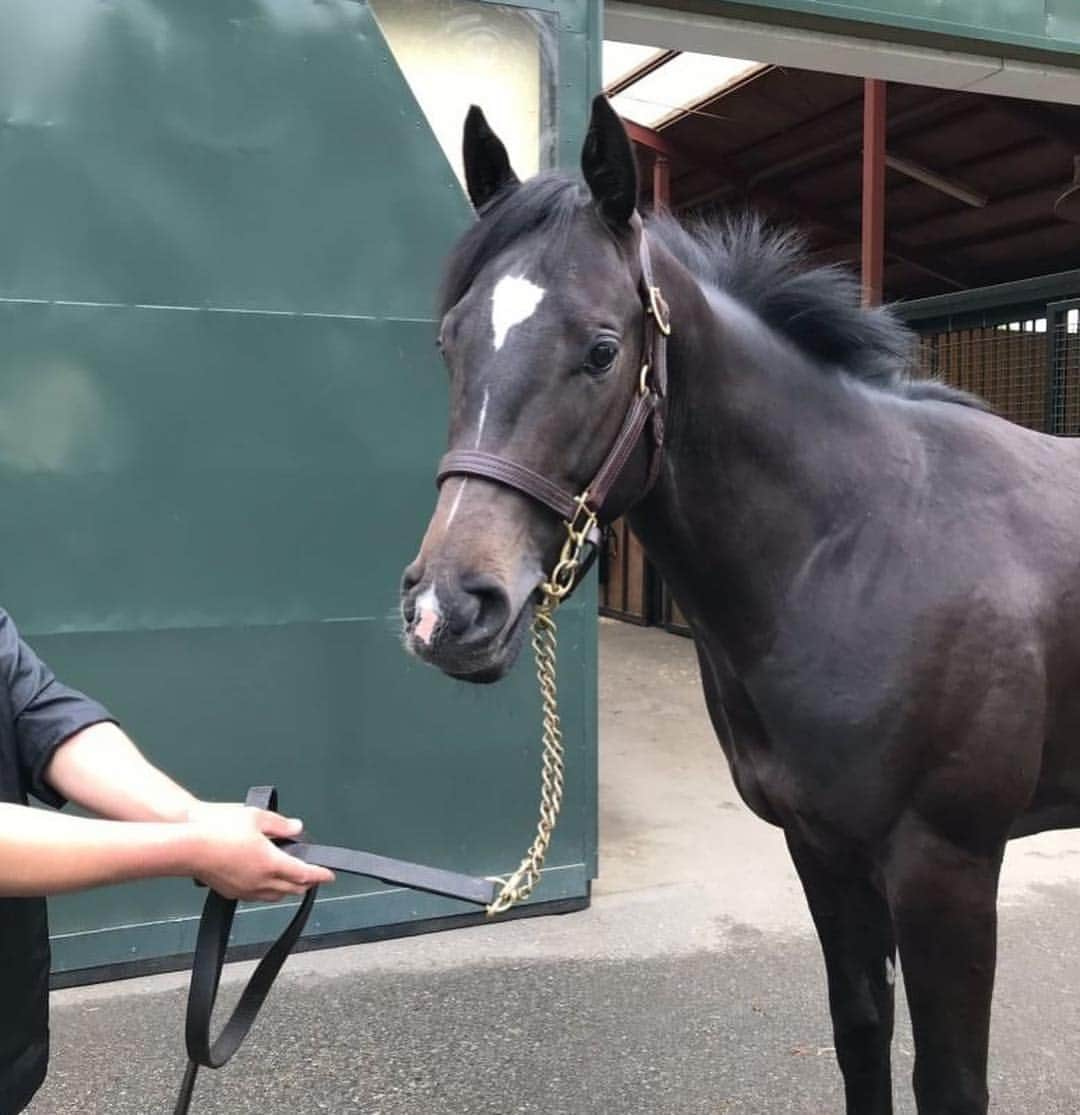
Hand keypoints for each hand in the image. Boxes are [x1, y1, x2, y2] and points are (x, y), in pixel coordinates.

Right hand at [184, 802, 334, 901]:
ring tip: (292, 879)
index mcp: (272, 863)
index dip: (320, 875)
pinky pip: (257, 896)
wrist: (189, 848)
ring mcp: (246, 890)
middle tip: (313, 877)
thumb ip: (280, 824)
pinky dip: (268, 891)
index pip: (304, 873)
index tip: (330, 876)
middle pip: (292, 888)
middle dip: (306, 883)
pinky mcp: (232, 892)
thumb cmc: (221, 830)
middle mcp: (261, 881)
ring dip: (287, 888)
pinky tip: (266, 881)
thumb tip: (297, 828)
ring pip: (275, 895)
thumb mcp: (256, 817)